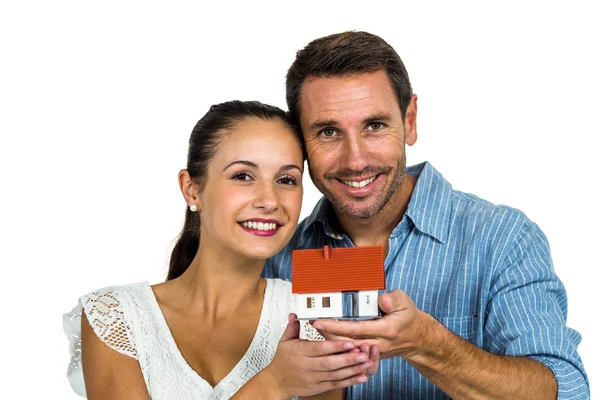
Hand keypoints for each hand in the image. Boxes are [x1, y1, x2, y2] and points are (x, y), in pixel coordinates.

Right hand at [264, 313, 374, 397]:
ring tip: (366, 363)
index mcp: (300, 352)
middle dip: (348, 359)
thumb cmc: (282, 361)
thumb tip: (295, 314)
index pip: (320, 349)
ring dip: (352, 370)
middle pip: (330, 363)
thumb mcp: (284, 341)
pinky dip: (349, 381)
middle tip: (363, 353)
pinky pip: (335, 384)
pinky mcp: (318, 387)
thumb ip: (292, 327)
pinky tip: (361, 377)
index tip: (349, 342)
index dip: (335, 346)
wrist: (276, 382)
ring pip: (335, 375)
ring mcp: (314, 377)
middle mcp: (308, 366)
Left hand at [312, 290, 431, 359]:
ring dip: (331, 341)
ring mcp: (373, 351)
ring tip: (317, 329)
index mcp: (386, 330)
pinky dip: (339, 347)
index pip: (355, 329)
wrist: (417, 339)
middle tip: (312, 323)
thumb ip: (393, 299)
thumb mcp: (405, 302)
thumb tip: (382, 299)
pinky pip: (351, 353)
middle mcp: (378, 343)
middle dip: (326, 334)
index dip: (335, 326)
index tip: (319, 321)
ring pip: (347, 349)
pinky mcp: (370, 354)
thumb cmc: (409, 318)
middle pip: (346, 343)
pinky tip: (328, 339)